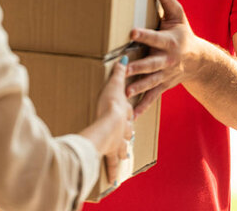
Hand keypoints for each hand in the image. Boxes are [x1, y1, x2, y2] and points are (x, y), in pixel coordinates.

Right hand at [96, 58, 133, 184]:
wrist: (109, 124)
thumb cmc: (110, 104)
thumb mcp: (114, 85)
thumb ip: (118, 72)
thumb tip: (124, 57)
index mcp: (124, 113)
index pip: (127, 115)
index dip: (126, 117)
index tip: (127, 119)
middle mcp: (124, 129)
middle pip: (126, 134)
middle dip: (125, 137)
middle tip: (124, 140)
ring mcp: (119, 142)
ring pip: (122, 150)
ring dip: (121, 155)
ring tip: (121, 160)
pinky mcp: (111, 152)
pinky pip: (112, 163)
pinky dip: (112, 171)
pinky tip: (112, 180)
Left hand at [126, 0, 201, 116]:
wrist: (199, 61)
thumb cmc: (183, 34)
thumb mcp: (178, 16)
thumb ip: (167, 1)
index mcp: (169, 42)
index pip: (155, 37)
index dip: (144, 34)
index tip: (131, 31)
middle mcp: (167, 60)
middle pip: (152, 64)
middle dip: (139, 66)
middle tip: (125, 68)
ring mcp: (165, 75)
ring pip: (151, 82)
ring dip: (138, 87)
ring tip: (125, 92)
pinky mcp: (162, 85)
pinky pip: (152, 97)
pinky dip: (142, 106)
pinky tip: (131, 114)